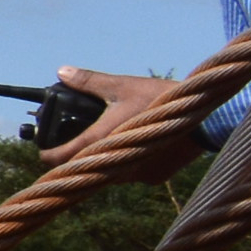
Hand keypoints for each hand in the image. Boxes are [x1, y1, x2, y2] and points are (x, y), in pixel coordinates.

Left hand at [51, 67, 194, 172]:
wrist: (208, 119)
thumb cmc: (162, 99)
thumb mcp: (123, 87)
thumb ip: (89, 82)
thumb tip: (62, 72)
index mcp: (103, 141)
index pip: (63, 158)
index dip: (48, 155)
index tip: (43, 151)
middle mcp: (116, 164)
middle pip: (87, 166)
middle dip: (81, 154)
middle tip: (79, 140)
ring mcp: (135, 174)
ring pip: (110, 171)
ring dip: (107, 158)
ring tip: (113, 138)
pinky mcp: (152, 178)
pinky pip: (132, 173)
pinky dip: (129, 161)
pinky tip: (137, 144)